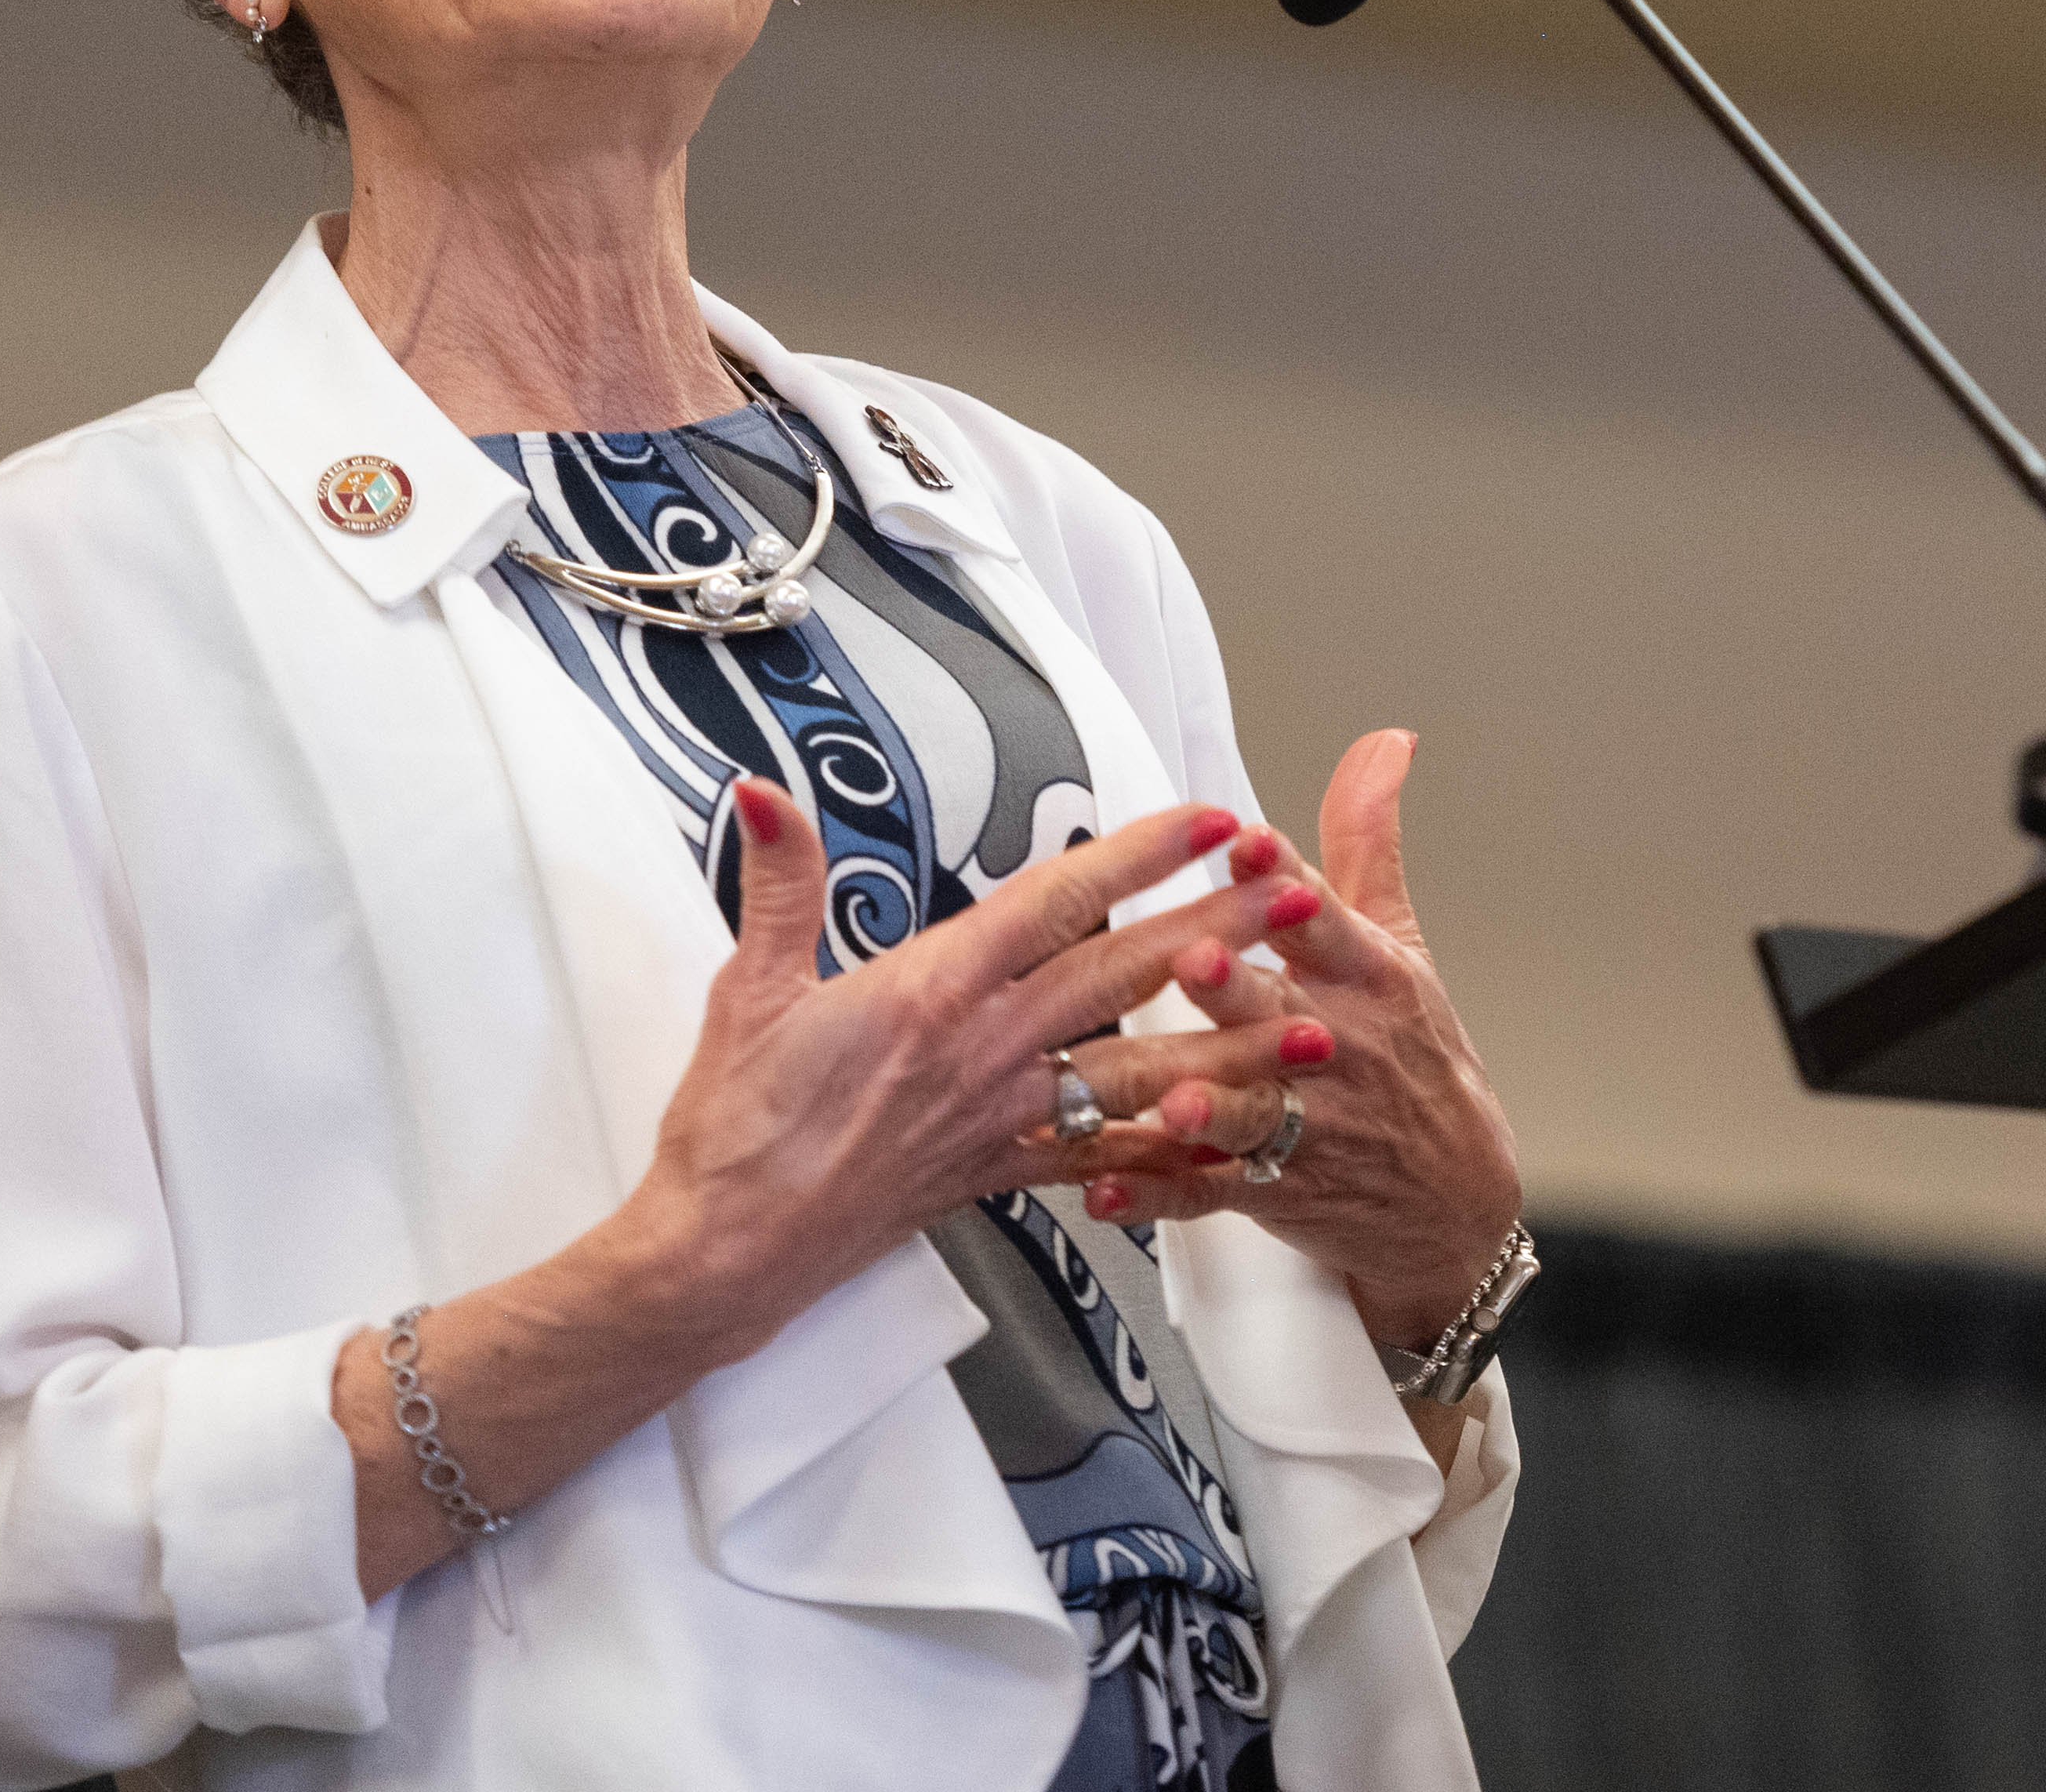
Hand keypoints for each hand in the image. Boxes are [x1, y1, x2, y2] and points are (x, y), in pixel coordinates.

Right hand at [620, 784, 1326, 1358]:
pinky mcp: (1002, 1172)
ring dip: (1233, 1046)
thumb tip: (767, 795)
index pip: (1059, 902)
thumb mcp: (751, 990)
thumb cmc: (739, 1127)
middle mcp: (988, 1050)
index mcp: (935, 989)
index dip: (1141, 856)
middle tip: (1302, 895)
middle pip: (1127, 973)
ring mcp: (1004, 1115)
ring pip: (1141, 1069)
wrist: (732, 1250)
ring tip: (1314, 1027)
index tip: (1208, 821)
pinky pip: (1105, 1159)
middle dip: (1223, 929)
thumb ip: (780, 885)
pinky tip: (1232, 1143)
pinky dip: (1172, 1152)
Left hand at [1075, 730, 1522, 1352]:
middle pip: (1278, 1013)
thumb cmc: (1417, 1061)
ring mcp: (1307, 1127)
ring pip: (1249, 1111)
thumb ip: (1367, 841)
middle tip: (1196, 957)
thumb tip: (1385, 743)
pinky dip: (1159, 1192)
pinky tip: (1111, 1185)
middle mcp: (1335, 1050)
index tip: (1249, 842)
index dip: (1286, 882)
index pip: (1326, 921)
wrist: (1455, 1205)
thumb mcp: (1402, 945)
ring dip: (1209, 1101)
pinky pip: (1208, 1192)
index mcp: (1366, 981)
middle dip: (1236, 987)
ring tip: (1171, 1096)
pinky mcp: (1273, 1190)